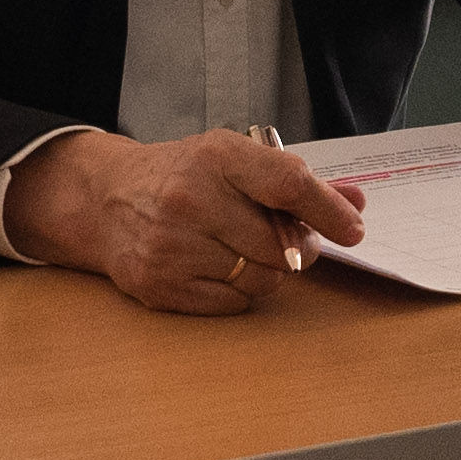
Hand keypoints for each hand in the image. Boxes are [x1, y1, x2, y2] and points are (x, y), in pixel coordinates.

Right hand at [9, 126, 366, 315]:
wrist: (105, 199)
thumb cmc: (182, 176)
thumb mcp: (235, 160)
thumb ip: (296, 182)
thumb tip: (354, 205)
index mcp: (217, 156)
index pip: (289, 185)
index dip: (329, 211)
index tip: (352, 229)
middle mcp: (191, 198)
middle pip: (280, 245)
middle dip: (297, 248)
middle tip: (288, 240)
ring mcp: (171, 245)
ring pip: (261, 280)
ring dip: (265, 270)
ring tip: (240, 248)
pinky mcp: (159, 284)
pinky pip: (233, 303)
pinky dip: (236, 290)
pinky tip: (214, 264)